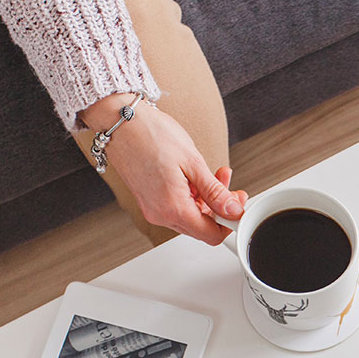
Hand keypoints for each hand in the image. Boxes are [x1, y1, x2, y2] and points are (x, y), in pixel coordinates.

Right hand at [82, 94, 247, 244]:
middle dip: (220, 208)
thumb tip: (232, 210)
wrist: (120, 122)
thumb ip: (215, 192)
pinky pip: (177, 207)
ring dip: (207, 199)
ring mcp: (152, 209)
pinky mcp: (149, 200)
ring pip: (190, 216)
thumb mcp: (193, 162)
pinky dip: (191, 195)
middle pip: (201, 226)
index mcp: (172, 208)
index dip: (230, 222)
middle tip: (229, 185)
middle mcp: (160, 214)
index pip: (211, 235)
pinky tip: (195, 177)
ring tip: (214, 174)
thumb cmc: (150, 135)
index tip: (238, 205)